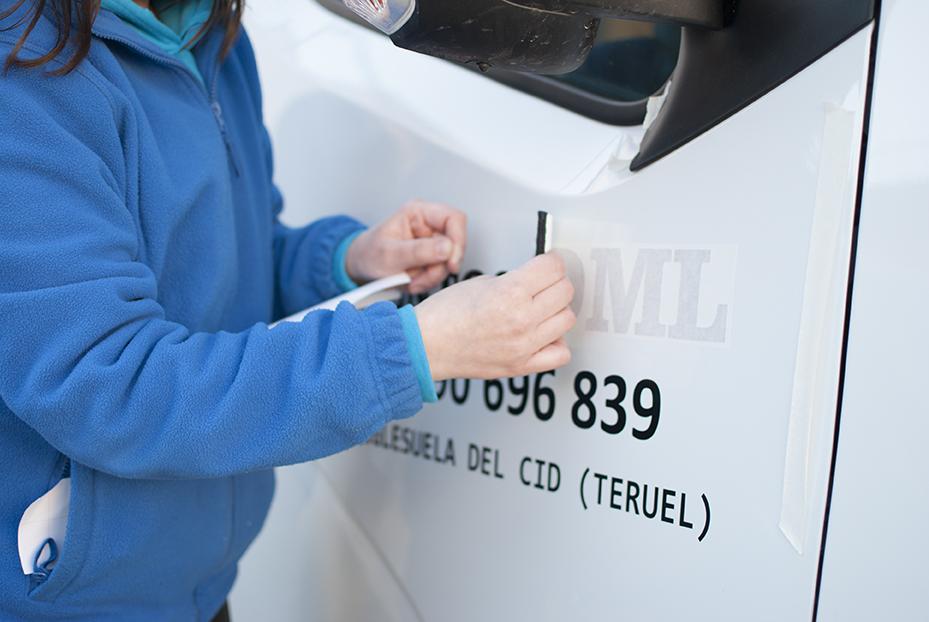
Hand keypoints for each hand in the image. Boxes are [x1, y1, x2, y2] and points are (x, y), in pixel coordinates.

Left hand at [345, 200, 466, 293]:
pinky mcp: (432, 257)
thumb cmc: (369, 254)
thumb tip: (448, 248)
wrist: (360, 267)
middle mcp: (428, 224)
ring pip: (449, 261)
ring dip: (432, 276)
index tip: (451, 263)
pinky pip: (441, 271)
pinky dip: (428, 281)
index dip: (458, 240)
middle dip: (440, 266)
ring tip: (411, 280)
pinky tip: (413, 281)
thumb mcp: (390, 254)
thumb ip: (419, 251)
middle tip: (423, 278)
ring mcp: (431, 242)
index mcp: (418, 212)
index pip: (453, 218)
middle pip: (455, 243)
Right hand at [414, 253, 574, 379]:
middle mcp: (521, 319)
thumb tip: (536, 280)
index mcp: (509, 292)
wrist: (426, 345)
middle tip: (543, 284)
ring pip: (567, 319)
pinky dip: (556, 342)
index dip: (551, 261)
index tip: (548, 263)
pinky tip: (543, 335)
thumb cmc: (444, 315)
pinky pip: (561, 353)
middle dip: (555, 283)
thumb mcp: (481, 282)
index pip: (554, 267)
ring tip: (540, 309)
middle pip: (566, 291)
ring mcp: (524, 345)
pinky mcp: (522, 365)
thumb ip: (513, 280)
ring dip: (556, 310)